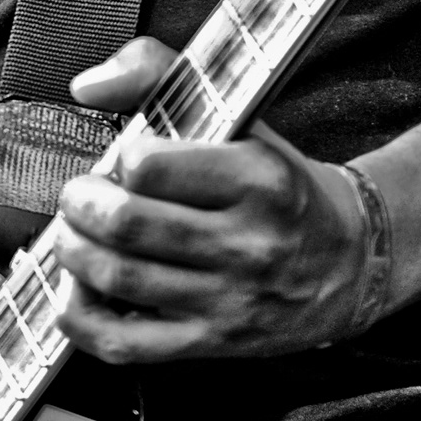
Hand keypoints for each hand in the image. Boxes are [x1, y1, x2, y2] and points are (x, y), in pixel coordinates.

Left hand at [51, 39, 369, 361]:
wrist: (347, 262)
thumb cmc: (281, 187)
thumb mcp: (242, 119)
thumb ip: (159, 77)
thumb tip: (87, 86)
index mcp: (259, 178)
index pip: (151, 166)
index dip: (121, 158)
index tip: (123, 158)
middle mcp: (248, 243)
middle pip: (126, 224)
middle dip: (79, 204)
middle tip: (78, 195)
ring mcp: (229, 299)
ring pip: (118, 278)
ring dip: (72, 251)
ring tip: (73, 233)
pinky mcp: (212, 342)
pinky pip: (125, 343)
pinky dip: (82, 317)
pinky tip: (79, 291)